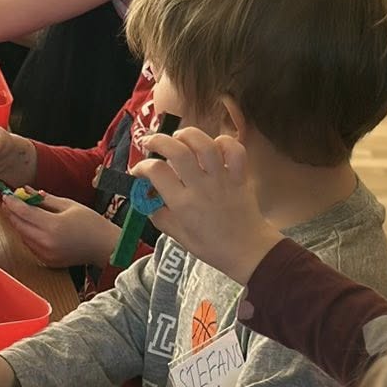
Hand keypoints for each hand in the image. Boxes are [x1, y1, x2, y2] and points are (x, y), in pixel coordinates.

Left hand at [2, 193, 120, 268]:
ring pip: (22, 236)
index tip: (8, 195)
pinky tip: (35, 227)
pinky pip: (30, 246)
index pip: (23, 212)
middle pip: (19, 225)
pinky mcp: (47, 262)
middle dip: (12, 212)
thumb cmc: (92, 224)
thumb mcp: (69, 205)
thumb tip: (27, 191)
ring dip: (20, 224)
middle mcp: (46, 243)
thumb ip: (45, 199)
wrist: (106, 247)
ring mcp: (46, 255)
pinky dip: (28, 235)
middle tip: (11, 202)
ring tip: (24, 212)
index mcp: (52, 226)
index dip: (13, 202)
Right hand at [131, 128, 280, 285]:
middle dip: (158, 140)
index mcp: (183, 204)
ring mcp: (222, 179)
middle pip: (177, 150)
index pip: (156, 172)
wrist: (248, 251)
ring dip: (187, 135)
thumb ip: (158, 215)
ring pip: (205, 144)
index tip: (139, 171)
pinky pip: (234, 150)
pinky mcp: (240, 176)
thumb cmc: (211, 246)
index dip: (142, 166)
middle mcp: (201, 187)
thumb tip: (145, 198)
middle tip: (150, 142)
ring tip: (179, 138)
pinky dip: (223, 142)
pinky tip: (212, 147)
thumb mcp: (177, 236)